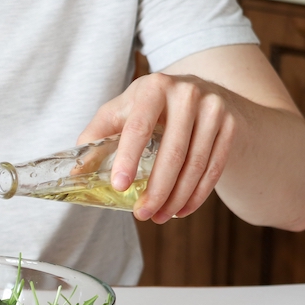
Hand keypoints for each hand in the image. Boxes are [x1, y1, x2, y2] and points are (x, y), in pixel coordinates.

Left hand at [78, 72, 238, 223]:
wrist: (200, 91)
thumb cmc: (150, 107)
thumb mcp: (121, 112)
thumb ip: (96, 138)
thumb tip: (75, 174)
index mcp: (153, 87)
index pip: (139, 128)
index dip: (128, 159)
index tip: (119, 186)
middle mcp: (186, 93)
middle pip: (172, 153)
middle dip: (156, 191)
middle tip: (141, 214)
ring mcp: (213, 107)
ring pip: (195, 165)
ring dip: (176, 198)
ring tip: (159, 216)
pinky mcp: (230, 124)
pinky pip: (214, 168)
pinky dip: (197, 194)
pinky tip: (181, 210)